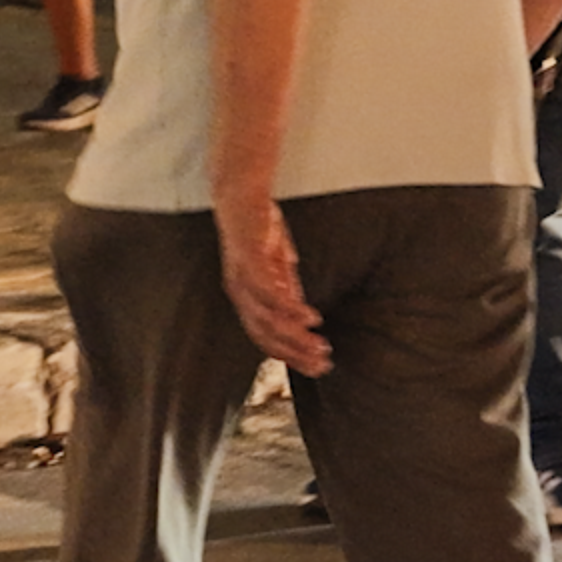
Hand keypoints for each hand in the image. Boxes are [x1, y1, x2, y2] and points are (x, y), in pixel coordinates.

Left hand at [217, 198, 329, 376]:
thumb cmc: (258, 229)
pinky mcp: (249, 260)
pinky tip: (309, 318)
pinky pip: (268, 292)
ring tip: (319, 346)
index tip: (316, 367)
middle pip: (265, 334)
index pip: (265, 335)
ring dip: (295, 336)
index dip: (289, 354)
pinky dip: (290, 308)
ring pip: (267, 319)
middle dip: (294, 353)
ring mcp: (242, 277)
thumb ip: (287, 287)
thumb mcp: (278, 265)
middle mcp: (240, 292)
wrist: (242, 195)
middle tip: (321, 365)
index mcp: (245, 296)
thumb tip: (299, 315)